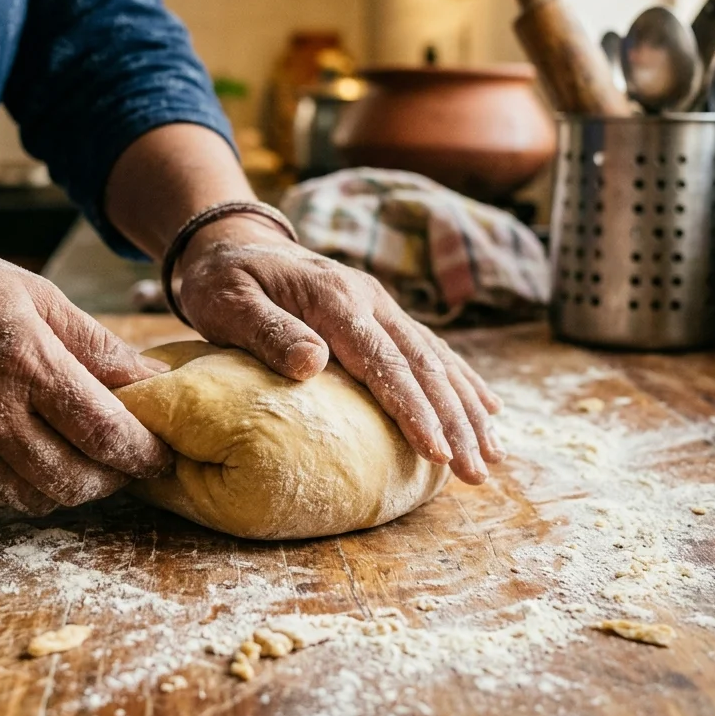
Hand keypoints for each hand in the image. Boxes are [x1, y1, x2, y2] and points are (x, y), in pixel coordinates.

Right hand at [0, 231, 171, 513]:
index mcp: (25, 363)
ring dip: (75, 488)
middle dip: (115, 478)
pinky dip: (29, 482)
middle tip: (131, 460)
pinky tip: (39, 451)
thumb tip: (153, 379)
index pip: (103, 432)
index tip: (162, 452)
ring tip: (91, 461)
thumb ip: (98, 346)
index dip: (142, 453)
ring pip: (37, 498)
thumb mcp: (39, 296)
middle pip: (74, 481)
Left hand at [176, 216, 505, 484]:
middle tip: (477, 474)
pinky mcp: (382, 314)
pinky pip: (431, 349)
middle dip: (455, 422)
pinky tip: (487, 408)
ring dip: (466, 408)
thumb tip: (312, 365)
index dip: (413, 410)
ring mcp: (381, 305)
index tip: (437, 453)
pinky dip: (461, 380)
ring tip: (491, 455)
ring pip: (436, 360)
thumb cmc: (223, 281)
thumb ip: (268, 332)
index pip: (384, 363)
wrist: (233, 241)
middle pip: (423, 366)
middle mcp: (370, 300)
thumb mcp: (228, 302)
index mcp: (335, 300)